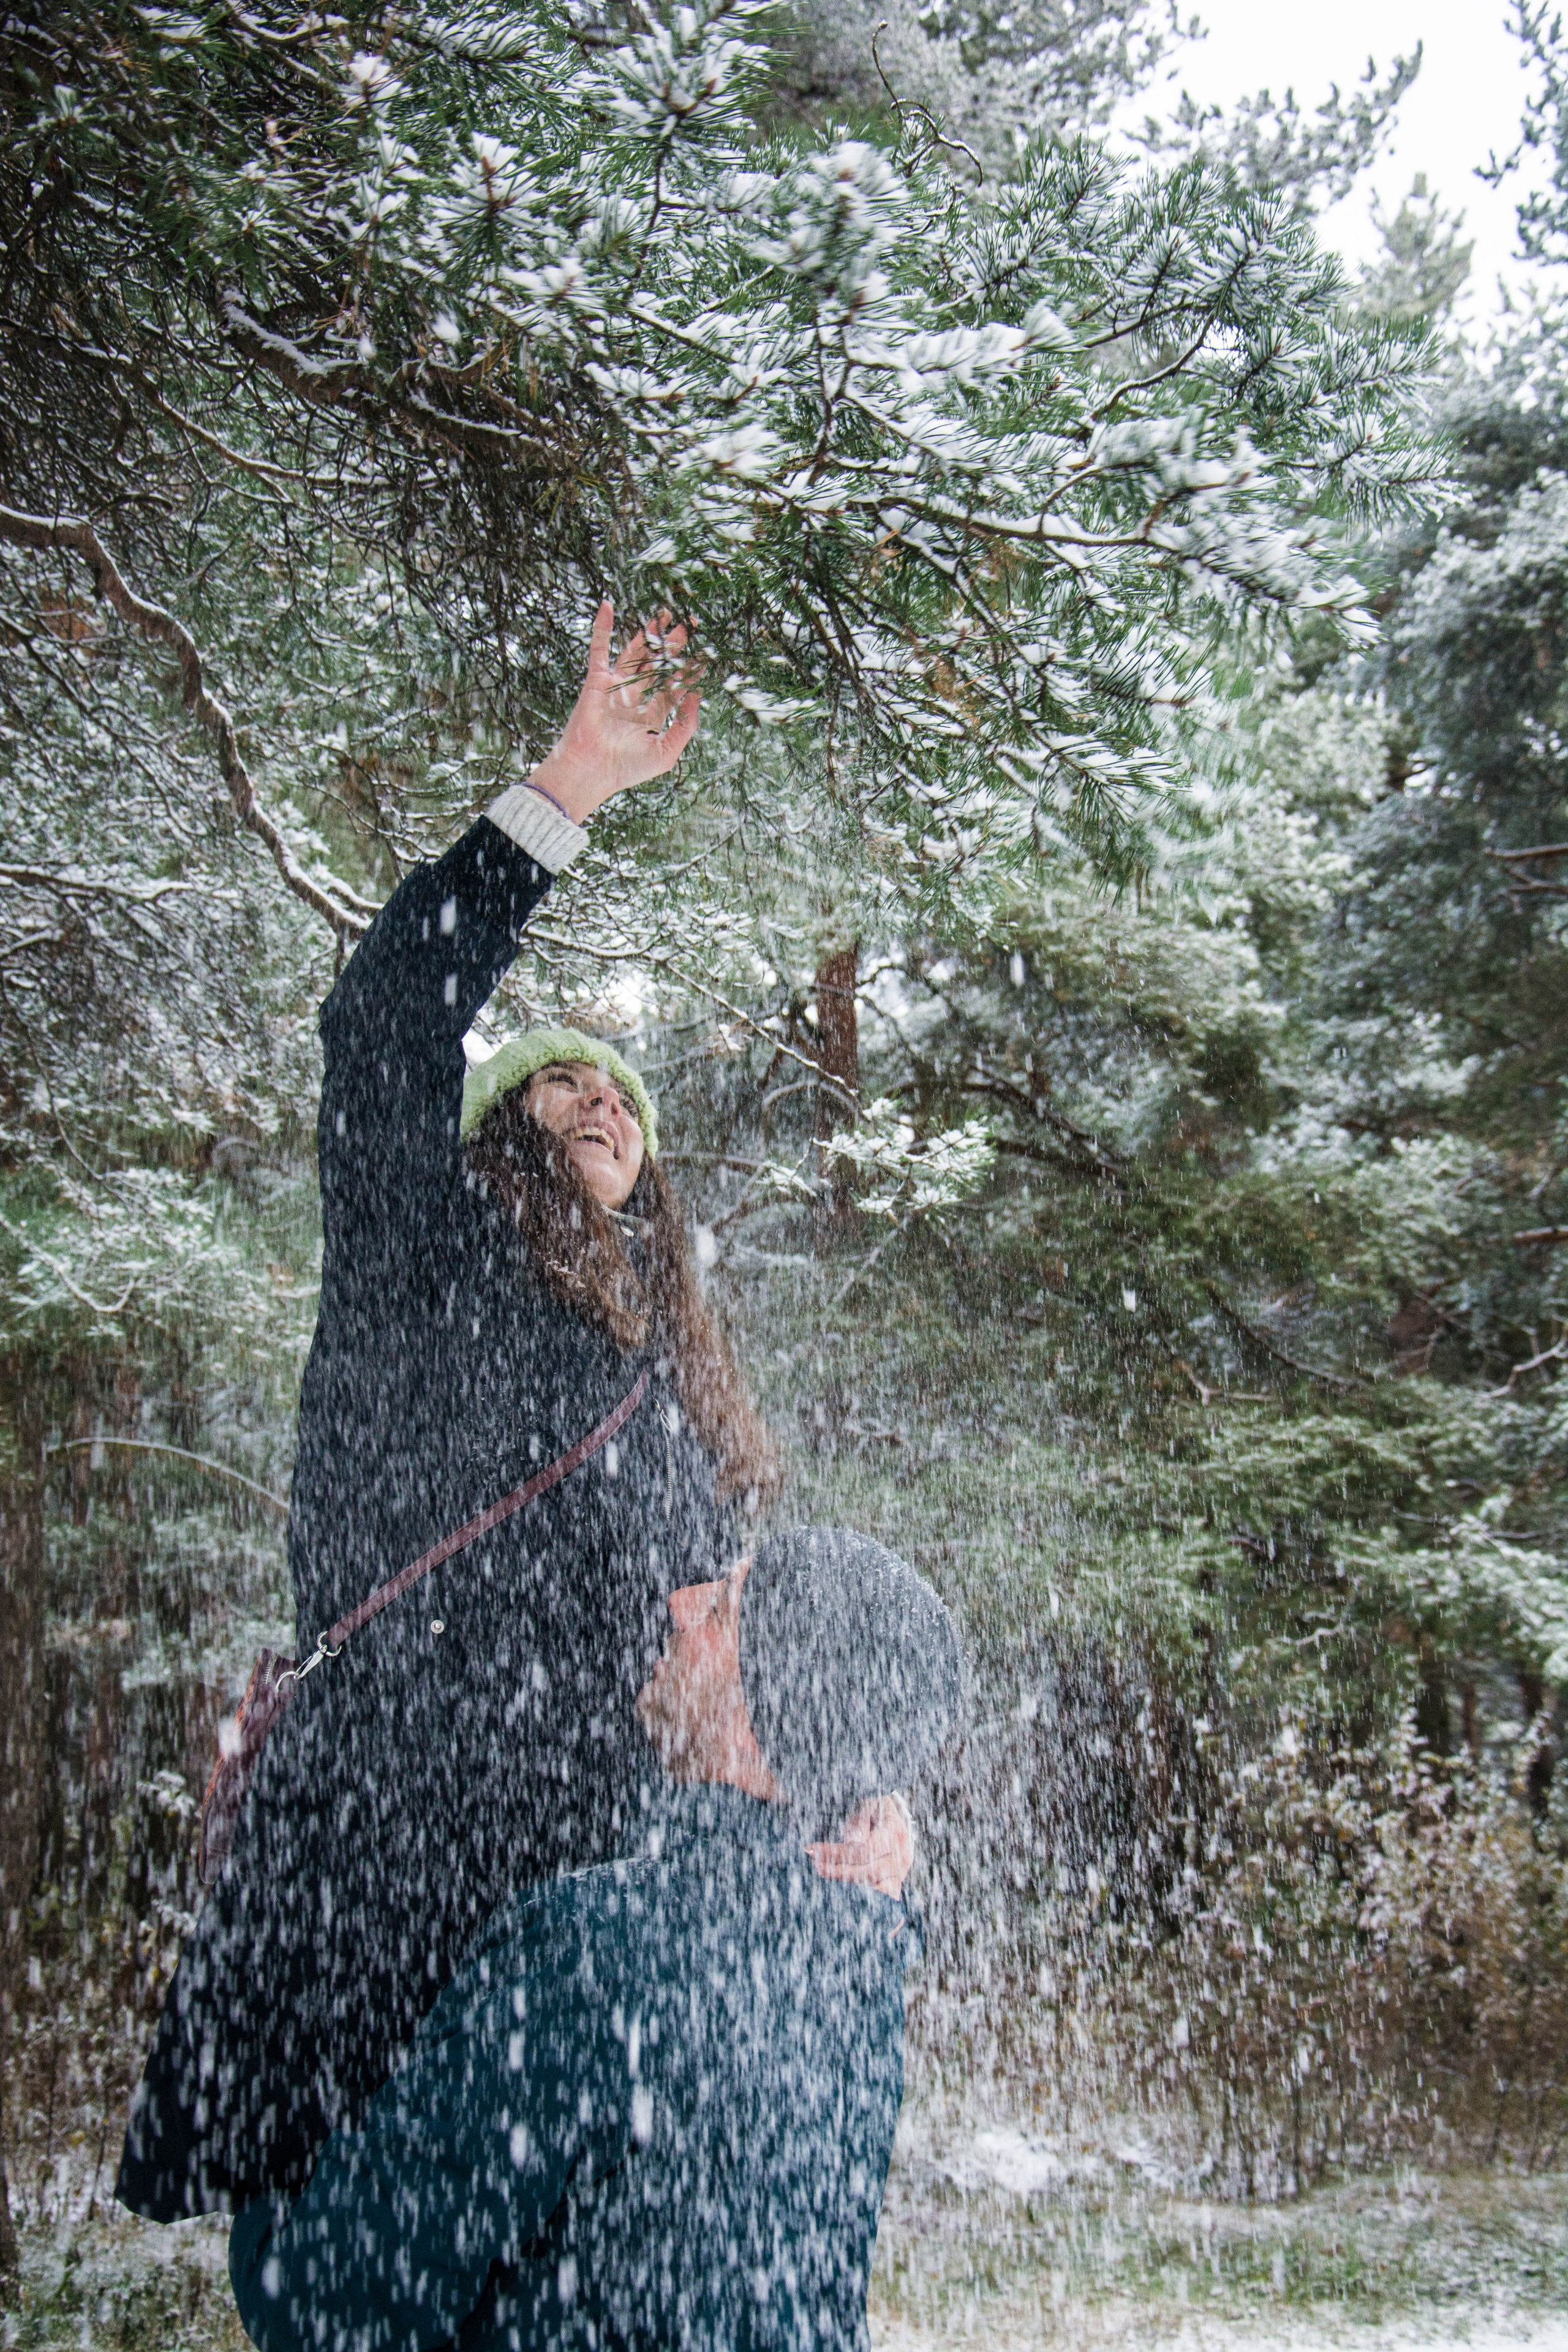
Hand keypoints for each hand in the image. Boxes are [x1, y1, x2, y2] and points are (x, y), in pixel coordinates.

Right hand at [528, 601, 700, 823]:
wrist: (590, 771)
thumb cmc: (626, 769)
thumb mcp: (666, 751)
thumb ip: (685, 725)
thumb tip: (698, 695)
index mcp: (651, 716)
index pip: (673, 687)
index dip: (688, 671)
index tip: (703, 654)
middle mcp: (633, 699)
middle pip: (656, 666)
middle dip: (672, 646)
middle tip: (689, 624)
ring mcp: (615, 687)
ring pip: (634, 653)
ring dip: (647, 633)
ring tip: (664, 613)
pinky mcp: (596, 680)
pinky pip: (599, 649)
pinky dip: (603, 628)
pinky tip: (609, 606)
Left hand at [806, 1793, 913, 1899]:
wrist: (894, 1819)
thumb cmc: (876, 1808)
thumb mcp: (868, 1805)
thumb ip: (860, 1821)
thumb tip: (854, 1841)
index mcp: (895, 1834)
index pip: (862, 1850)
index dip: (836, 1852)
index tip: (814, 1850)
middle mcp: (901, 1857)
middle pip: (866, 1872)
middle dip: (837, 1870)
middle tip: (816, 1864)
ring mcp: (900, 1873)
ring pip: (872, 1887)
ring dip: (845, 1883)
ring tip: (824, 1873)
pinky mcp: (896, 1883)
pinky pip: (880, 1896)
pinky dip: (862, 1895)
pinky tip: (842, 1891)